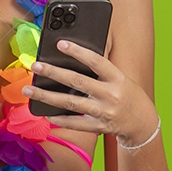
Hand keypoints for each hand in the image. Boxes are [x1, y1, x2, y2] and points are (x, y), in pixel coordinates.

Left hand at [22, 40, 154, 144]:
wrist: (143, 122)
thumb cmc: (127, 94)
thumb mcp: (120, 77)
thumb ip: (100, 70)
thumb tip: (71, 59)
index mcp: (117, 78)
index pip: (96, 62)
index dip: (78, 51)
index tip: (60, 43)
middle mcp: (110, 95)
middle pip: (77, 82)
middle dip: (54, 72)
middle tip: (36, 65)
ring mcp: (104, 112)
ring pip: (70, 103)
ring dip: (46, 96)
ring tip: (29, 89)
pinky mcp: (98, 127)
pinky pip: (74, 123)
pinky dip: (59, 119)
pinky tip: (45, 113)